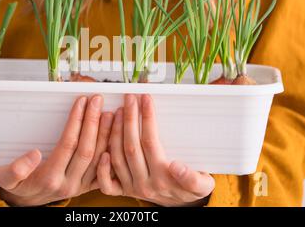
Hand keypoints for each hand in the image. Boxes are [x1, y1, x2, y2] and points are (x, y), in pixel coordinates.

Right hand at [0, 95, 112, 206]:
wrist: (25, 204)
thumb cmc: (17, 185)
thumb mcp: (6, 178)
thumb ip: (16, 169)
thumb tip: (34, 154)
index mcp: (49, 178)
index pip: (68, 144)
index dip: (76, 121)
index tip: (81, 102)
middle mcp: (68, 184)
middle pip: (86, 149)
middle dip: (93, 121)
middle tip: (97, 101)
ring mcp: (80, 187)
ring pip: (99, 158)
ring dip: (106, 133)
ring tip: (110, 112)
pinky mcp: (88, 187)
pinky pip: (105, 168)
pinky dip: (111, 150)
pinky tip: (115, 134)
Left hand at [96, 94, 214, 206]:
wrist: (182, 205)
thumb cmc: (191, 188)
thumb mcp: (202, 184)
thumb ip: (192, 178)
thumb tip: (176, 167)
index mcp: (164, 179)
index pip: (151, 143)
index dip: (147, 119)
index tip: (146, 99)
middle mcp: (145, 184)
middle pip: (131, 146)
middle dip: (129, 118)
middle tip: (130, 98)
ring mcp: (132, 188)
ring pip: (118, 157)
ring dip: (115, 132)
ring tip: (118, 110)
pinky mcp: (123, 192)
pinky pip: (106, 183)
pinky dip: (102, 166)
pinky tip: (104, 145)